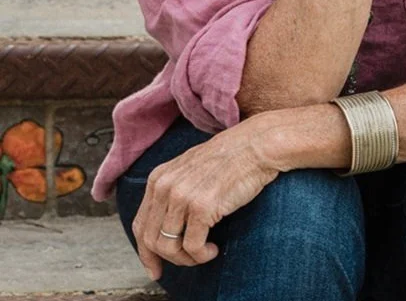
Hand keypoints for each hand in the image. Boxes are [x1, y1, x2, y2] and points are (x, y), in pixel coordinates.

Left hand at [131, 119, 279, 279]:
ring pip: (168, 247)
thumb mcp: (188, 169)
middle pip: (151, 240)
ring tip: (204, 252)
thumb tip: (163, 228)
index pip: (140, 225)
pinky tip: (213, 249)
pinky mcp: (202, 207)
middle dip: (169, 258)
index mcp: (159, 178)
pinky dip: (202, 256)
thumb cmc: (228, 159)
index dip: (146, 253)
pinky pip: (192, 246)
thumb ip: (171, 192)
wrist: (255, 146)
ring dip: (186, 258)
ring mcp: (182, 196)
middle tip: (189, 260)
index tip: (155, 269)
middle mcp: (165, 187)